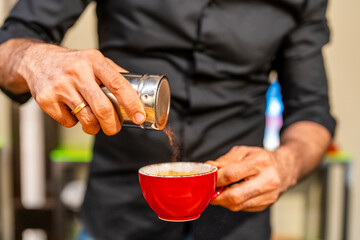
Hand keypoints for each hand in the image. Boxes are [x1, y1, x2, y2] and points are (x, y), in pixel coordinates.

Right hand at [9, 39, 144, 134]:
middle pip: (102, 108)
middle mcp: (77, 72)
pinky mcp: (46, 99)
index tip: (139, 117)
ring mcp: (60, 85)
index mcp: (94, 61)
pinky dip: (74, 122)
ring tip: (94, 122)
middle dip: (112, 125)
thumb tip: (140, 93)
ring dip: (94, 127)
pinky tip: (73, 112)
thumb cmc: (73, 64)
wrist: (37, 61)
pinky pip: (68, 122)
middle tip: (114, 128)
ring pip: (86, 119)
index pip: (118, 84)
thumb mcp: (95, 60)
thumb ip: (116, 74)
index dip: (131, 103)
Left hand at [206, 146, 295, 211]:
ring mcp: (268, 196)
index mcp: (261, 162)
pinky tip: (230, 194)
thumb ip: (225, 160)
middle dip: (217, 195)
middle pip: (235, 196)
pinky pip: (243, 208)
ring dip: (223, 201)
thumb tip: (209, 168)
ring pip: (237, 205)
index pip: (232, 174)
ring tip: (218, 192)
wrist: (285, 168)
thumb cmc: (261, 158)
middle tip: (209, 191)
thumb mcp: (243, 152)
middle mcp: (267, 181)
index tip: (209, 178)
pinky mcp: (266, 205)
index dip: (216, 178)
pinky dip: (232, 203)